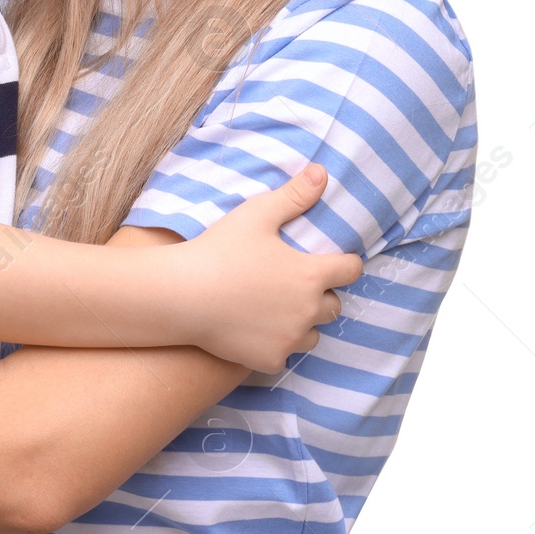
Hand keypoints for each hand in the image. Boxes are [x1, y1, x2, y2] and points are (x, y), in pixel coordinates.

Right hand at [173, 164, 364, 373]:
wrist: (183, 294)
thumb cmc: (220, 250)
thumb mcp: (257, 214)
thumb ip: (294, 196)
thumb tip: (322, 173)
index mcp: (310, 274)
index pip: (351, 270)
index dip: (344, 262)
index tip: (332, 260)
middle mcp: (307, 311)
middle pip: (334, 306)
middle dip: (321, 294)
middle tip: (294, 282)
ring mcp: (289, 339)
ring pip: (312, 334)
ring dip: (302, 322)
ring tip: (277, 308)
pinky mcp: (270, 360)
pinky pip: (284, 354)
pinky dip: (276, 344)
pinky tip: (256, 329)